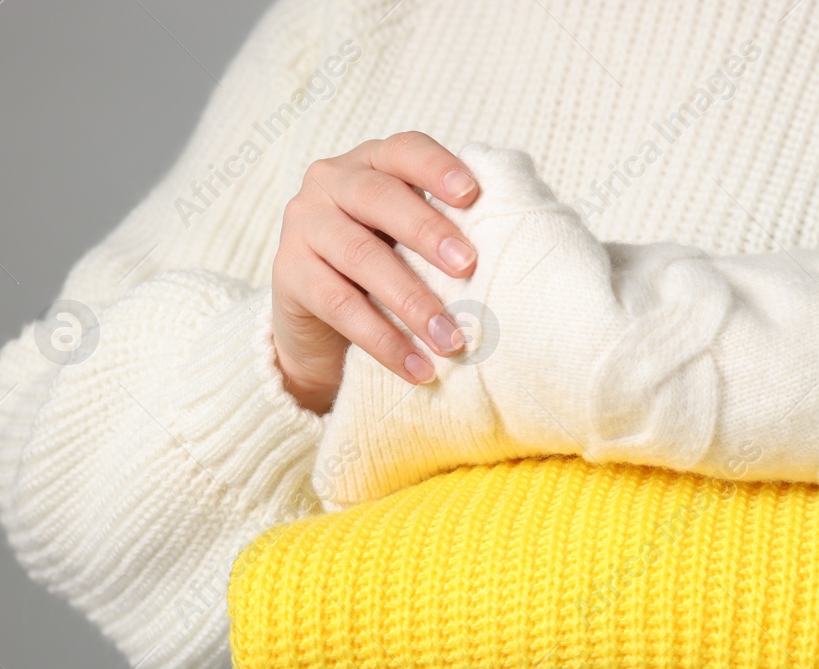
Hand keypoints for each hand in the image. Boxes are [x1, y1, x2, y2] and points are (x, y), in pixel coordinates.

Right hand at [272, 131, 480, 413]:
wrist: (321, 329)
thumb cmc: (389, 274)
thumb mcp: (416, 244)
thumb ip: (454, 230)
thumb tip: (530, 241)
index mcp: (372, 163)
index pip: (405, 150)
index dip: (437, 168)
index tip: (473, 195)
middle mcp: (331, 182)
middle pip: (380, 197)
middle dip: (427, 232)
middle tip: (468, 267)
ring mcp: (304, 225)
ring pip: (361, 256)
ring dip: (412, 301)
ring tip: (452, 339)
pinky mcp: (288, 273)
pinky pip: (339, 305)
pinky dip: (383, 340)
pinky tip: (418, 368)